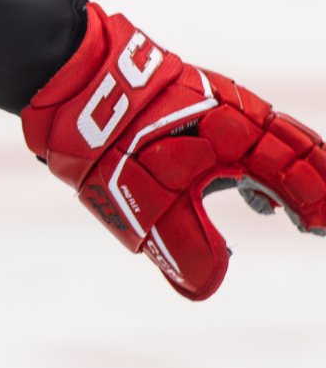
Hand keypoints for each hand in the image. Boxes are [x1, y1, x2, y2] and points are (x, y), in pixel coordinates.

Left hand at [20, 3, 325, 298]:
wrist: (66, 80)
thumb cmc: (112, 141)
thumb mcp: (148, 207)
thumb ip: (186, 248)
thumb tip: (208, 288)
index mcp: (241, 139)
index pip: (296, 178)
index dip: (316, 207)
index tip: (321, 231)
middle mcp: (237, 113)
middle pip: (296, 149)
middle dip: (314, 185)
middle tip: (318, 221)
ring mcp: (213, 100)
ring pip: (268, 136)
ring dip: (283, 172)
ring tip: (279, 212)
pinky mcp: (187, 97)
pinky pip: (238, 128)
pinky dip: (251, 159)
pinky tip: (233, 187)